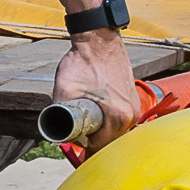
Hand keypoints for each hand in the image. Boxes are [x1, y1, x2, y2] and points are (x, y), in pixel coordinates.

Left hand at [50, 30, 139, 153]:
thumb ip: (56, 114)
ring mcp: (135, 107)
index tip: (74, 145)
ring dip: (102, 131)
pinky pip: (121, 119)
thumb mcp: (63, 89)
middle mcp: (131, 115)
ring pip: (116, 131)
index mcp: (118, 117)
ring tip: (86, 121)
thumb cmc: (83, 62)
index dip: (84, 149)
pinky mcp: (133, 100)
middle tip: (76, 133)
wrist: (99, 40)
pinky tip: (97, 112)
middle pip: (110, 141)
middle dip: (93, 141)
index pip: (100, 148)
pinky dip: (109, 120)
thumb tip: (55, 133)